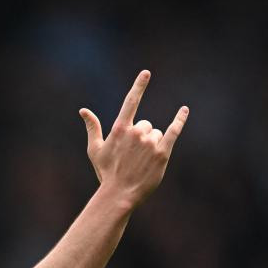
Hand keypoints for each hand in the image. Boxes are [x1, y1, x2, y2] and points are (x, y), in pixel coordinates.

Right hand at [79, 71, 187, 206]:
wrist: (119, 194)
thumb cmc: (106, 173)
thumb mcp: (95, 150)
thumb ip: (93, 127)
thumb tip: (83, 110)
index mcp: (120, 129)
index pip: (131, 101)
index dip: (139, 86)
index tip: (146, 72)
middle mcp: (136, 133)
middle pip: (146, 124)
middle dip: (142, 137)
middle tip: (134, 156)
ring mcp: (150, 142)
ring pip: (157, 133)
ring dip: (152, 144)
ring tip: (142, 162)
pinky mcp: (163, 153)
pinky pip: (173, 131)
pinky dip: (179, 120)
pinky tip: (184, 110)